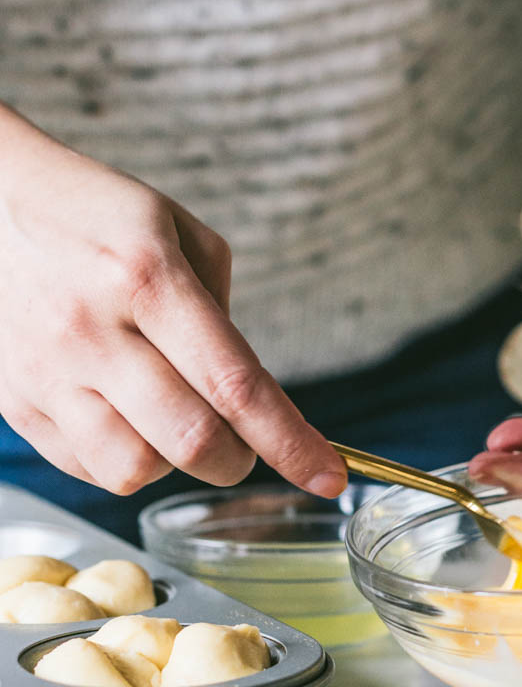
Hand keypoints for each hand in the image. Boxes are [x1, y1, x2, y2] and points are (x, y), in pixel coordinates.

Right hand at [0, 112, 345, 497]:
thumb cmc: (92, 211)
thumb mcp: (177, 230)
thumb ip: (220, 313)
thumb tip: (248, 395)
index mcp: (148, 276)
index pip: (235, 385)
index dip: (290, 441)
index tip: (327, 475)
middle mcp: (93, 328)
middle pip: (189, 440)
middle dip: (237, 459)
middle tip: (243, 443)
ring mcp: (46, 371)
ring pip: (134, 469)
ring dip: (173, 462)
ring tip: (173, 420)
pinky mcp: (15, 400)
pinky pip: (86, 466)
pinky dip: (124, 459)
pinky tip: (127, 417)